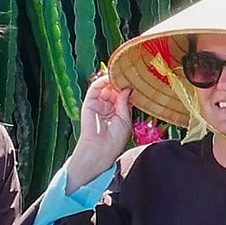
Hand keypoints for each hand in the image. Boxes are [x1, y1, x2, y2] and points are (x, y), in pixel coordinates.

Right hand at [64, 71, 133, 191]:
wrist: (101, 149)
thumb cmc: (114, 140)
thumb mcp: (125, 119)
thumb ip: (125, 103)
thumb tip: (127, 88)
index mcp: (116, 111)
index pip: (122, 94)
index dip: (128, 87)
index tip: (137, 80)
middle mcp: (106, 106)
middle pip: (114, 88)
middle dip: (121, 82)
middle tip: (130, 75)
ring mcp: (97, 104)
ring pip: (105, 87)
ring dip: (112, 80)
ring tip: (121, 75)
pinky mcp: (89, 103)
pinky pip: (94, 88)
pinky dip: (101, 81)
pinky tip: (110, 78)